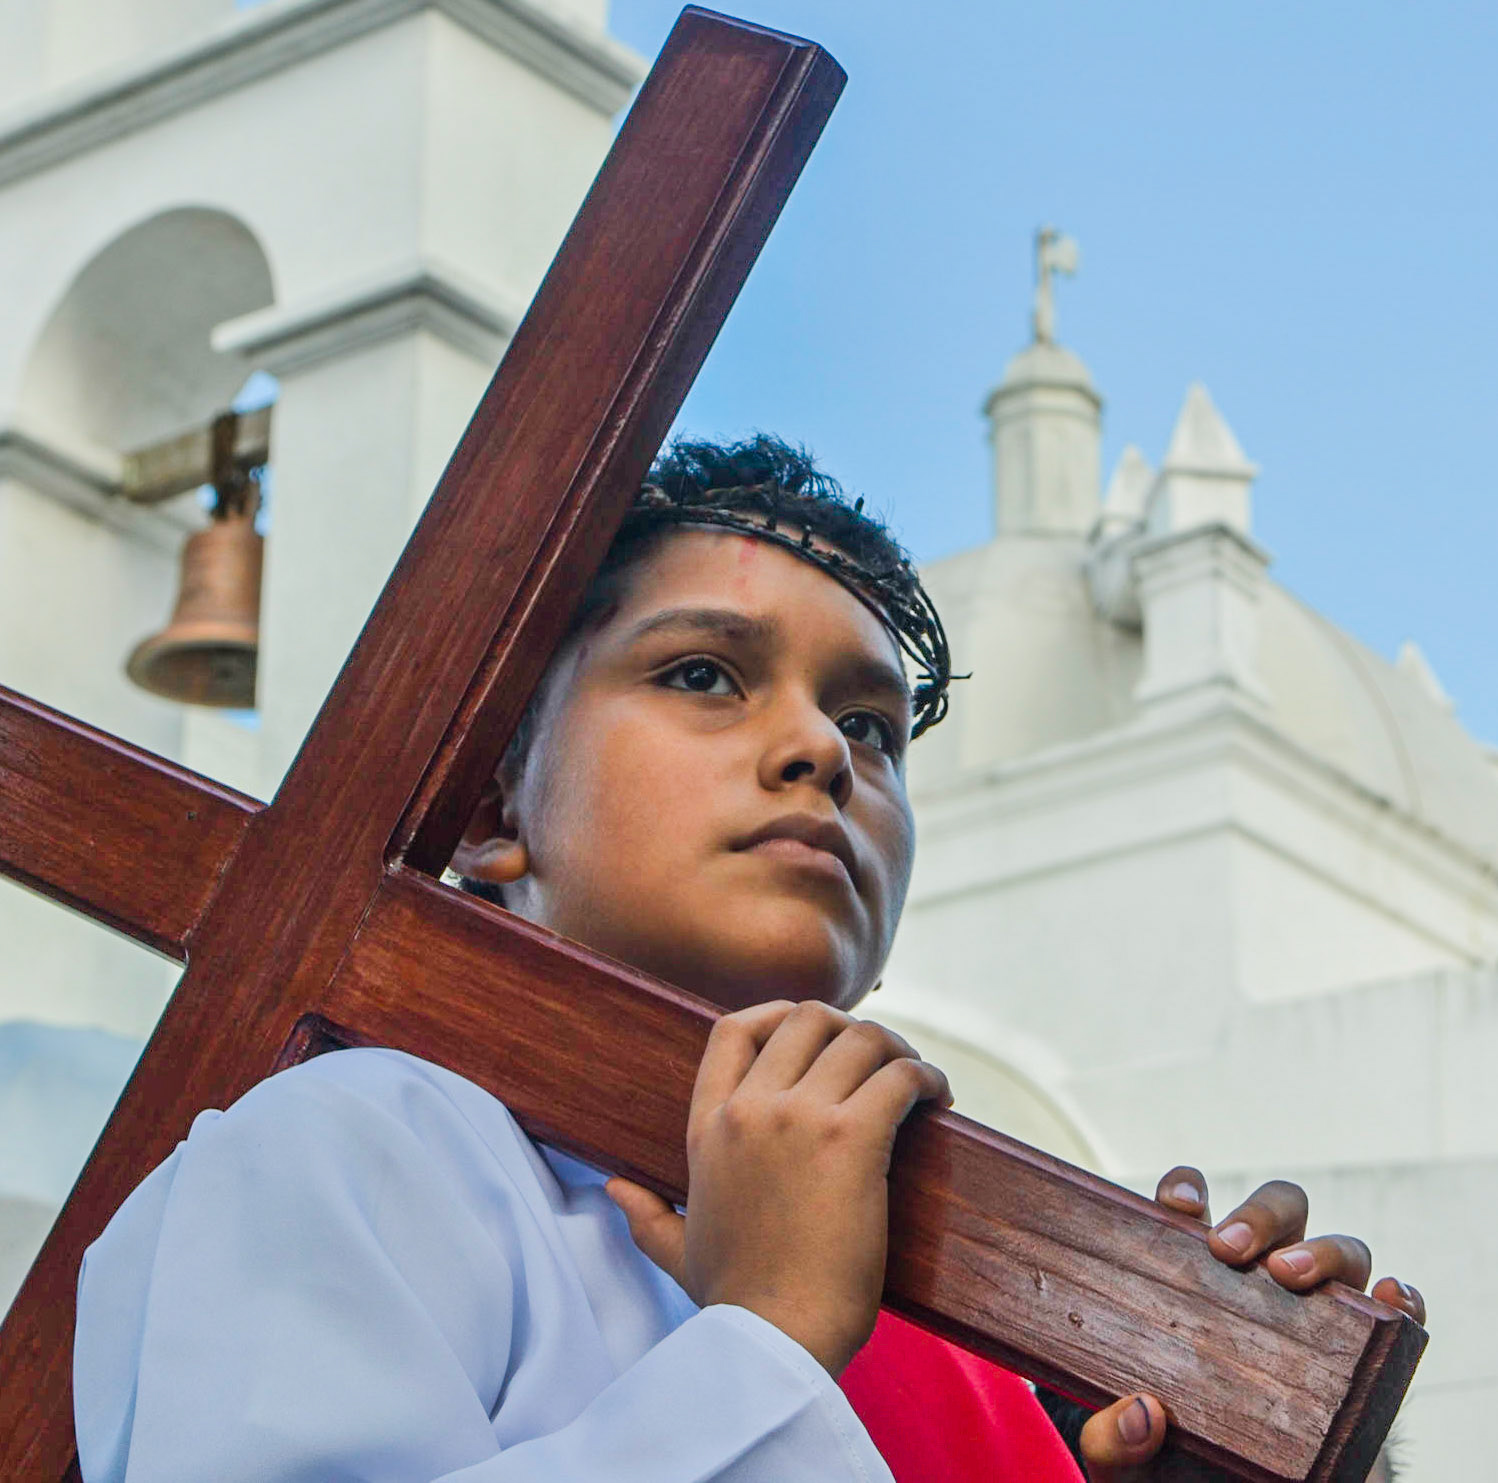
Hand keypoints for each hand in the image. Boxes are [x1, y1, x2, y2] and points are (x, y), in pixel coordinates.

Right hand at [605, 999, 950, 1375]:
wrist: (774, 1340)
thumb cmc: (735, 1301)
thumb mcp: (677, 1249)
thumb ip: (645, 1213)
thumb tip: (612, 1188)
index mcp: (708, 1126)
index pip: (732, 1029)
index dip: (777, 1012)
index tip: (813, 1027)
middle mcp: (750, 1109)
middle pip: (806, 1019)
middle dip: (849, 1027)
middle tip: (880, 1060)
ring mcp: (800, 1118)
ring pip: (859, 1039)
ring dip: (896, 1049)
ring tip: (916, 1077)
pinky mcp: (850, 1139)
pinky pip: (898, 1077)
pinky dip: (925, 1078)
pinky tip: (939, 1097)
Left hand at [1077, 1167, 1426, 1480]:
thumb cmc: (1180, 1450)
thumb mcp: (1131, 1449)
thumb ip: (1113, 1439)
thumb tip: (1141, 1414)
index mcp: (1199, 1273)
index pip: (1193, 1205)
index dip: (1188, 1188)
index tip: (1182, 1208)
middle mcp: (1264, 1277)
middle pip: (1277, 1211)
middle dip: (1258, 1214)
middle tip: (1228, 1250)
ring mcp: (1320, 1310)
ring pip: (1339, 1249)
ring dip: (1320, 1250)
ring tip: (1288, 1275)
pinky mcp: (1367, 1353)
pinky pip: (1394, 1312)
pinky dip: (1400, 1298)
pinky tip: (1391, 1296)